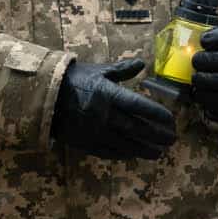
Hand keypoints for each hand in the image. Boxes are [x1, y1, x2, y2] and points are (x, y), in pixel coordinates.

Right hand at [52, 58, 178, 159]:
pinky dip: (126, 154)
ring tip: (160, 152)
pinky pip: (110, 152)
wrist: (45, 97)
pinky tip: (136, 155)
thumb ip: (122, 70)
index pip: (140, 106)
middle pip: (137, 128)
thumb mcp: (98, 71)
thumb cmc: (74, 80)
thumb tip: (142, 63)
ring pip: (126, 144)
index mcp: (108, 94)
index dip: (158, 114)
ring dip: (145, 149)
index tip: (171, 120)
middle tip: (172, 139)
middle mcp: (104, 115)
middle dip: (157, 135)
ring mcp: (96, 132)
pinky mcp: (87, 143)